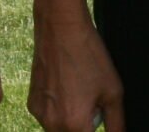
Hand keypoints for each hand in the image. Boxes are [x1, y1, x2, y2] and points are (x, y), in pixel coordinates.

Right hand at [27, 12, 124, 131]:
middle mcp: (53, 124)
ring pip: (59, 131)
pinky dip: (58, 111)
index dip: (96, 129)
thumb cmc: (89, 56)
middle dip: (84, 129)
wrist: (61, 28)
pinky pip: (48, 118)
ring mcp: (39, 114)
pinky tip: (65, 88)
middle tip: (91, 104)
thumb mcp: (113, 91)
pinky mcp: (31, 103)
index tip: (98, 114)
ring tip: (78, 93)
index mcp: (75, 124)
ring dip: (71, 123)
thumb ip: (117, 124)